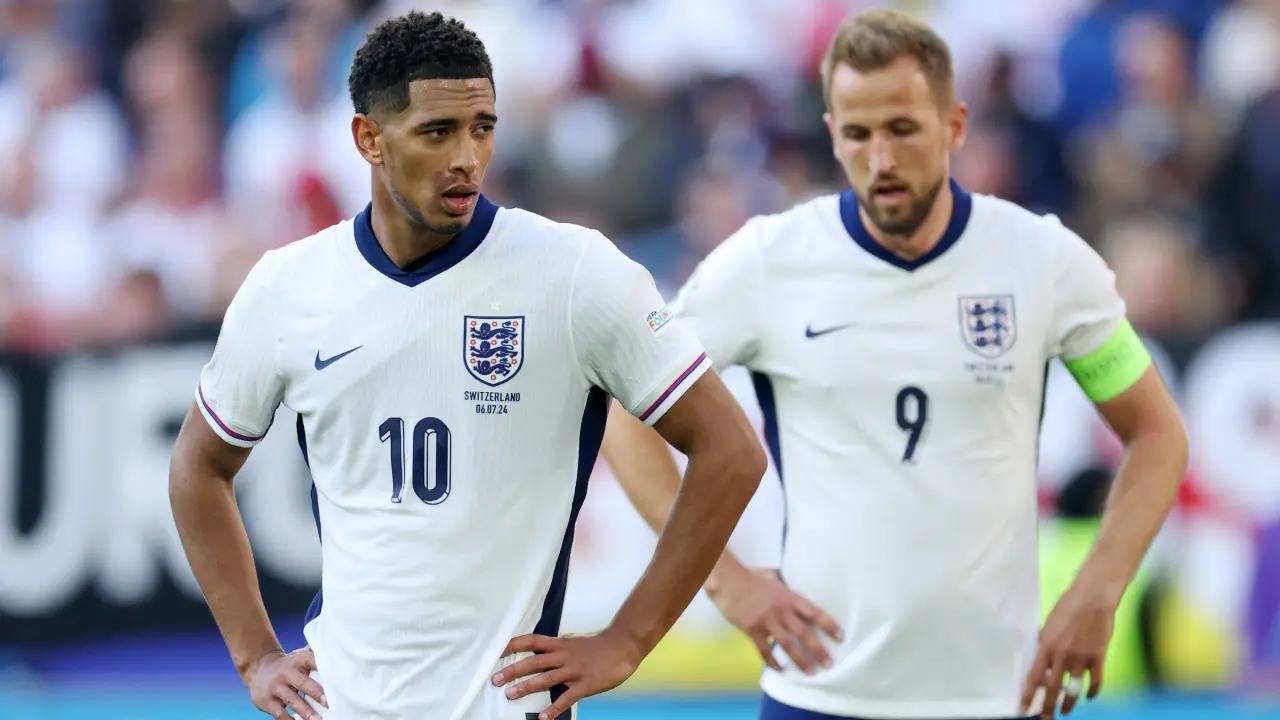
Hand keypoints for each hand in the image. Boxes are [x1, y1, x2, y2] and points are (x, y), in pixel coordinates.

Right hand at [242, 647, 327, 719]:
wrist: (258, 668)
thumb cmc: (287, 666)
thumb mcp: (298, 658)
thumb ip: (313, 660)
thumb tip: (338, 662)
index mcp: (297, 661)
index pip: (312, 660)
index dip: (323, 666)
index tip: (335, 677)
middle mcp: (286, 673)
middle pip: (302, 683)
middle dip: (317, 693)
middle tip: (329, 703)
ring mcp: (275, 687)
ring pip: (292, 700)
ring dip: (306, 711)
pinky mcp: (267, 701)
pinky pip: (280, 713)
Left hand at [492, 626, 643, 719]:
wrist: (622, 647)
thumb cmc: (597, 647)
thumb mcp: (573, 643)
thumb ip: (556, 648)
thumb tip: (538, 651)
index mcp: (560, 645)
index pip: (531, 641)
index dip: (513, 645)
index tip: (496, 651)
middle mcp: (564, 656)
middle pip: (534, 661)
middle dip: (513, 670)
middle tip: (496, 679)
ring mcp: (574, 670)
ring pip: (546, 678)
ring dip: (527, 687)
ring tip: (510, 695)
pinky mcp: (585, 684)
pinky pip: (567, 698)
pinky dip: (554, 708)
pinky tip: (543, 718)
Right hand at [711, 566, 842, 673]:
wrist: (729, 581)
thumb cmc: (750, 576)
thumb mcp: (773, 578)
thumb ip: (784, 587)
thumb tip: (789, 588)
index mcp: (789, 597)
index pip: (815, 613)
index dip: (829, 625)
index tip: (841, 636)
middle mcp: (782, 610)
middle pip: (804, 633)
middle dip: (818, 649)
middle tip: (829, 663)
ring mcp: (767, 621)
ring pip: (788, 644)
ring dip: (801, 660)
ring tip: (811, 672)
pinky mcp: (753, 629)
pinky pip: (765, 650)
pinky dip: (773, 661)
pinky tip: (780, 669)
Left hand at [1020, 585, 1114, 718]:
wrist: (1092, 598)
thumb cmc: (1067, 608)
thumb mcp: (1048, 625)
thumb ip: (1045, 645)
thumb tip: (1042, 663)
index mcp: (1046, 646)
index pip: (1033, 677)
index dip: (1028, 694)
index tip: (1023, 708)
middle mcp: (1062, 655)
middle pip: (1052, 688)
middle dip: (1047, 707)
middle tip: (1045, 719)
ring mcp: (1081, 657)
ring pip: (1074, 689)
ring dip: (1068, 704)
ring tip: (1064, 712)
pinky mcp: (1098, 656)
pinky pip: (1096, 681)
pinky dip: (1093, 691)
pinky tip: (1089, 697)